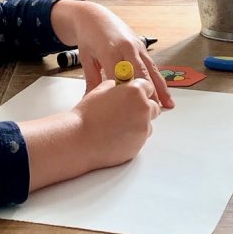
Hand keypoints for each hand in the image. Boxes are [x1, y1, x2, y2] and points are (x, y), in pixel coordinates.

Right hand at [21, 76, 160, 190]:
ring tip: (118, 126)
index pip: (148, 87)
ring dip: (138, 124)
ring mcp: (143, 129)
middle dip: (143, 108)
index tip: (134, 94)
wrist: (79, 140)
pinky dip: (132, 137)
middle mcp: (143, 109)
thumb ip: (114, 87)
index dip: (140, 91)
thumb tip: (118, 88)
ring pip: (148, 125)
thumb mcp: (99, 91)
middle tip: (126, 111)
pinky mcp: (138, 146)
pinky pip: (140, 139)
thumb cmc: (86, 115)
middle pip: (153, 107)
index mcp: (135, 92)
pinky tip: (115, 137)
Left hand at [51, 0, 173, 108]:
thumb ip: (92, 81)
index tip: (131, 110)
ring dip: (160, 88)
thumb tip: (90, 102)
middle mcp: (127, 47)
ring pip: (151, 70)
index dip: (126, 93)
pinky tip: (165, 93)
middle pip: (140, 73)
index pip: (120, 75)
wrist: (94, 16)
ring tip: (168, 106)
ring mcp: (137, 46)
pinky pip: (152, 65)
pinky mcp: (142, 46)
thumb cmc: (88, 37)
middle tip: (153, 112)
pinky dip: (159, 80)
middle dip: (148, 93)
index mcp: (110, 50)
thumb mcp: (86, 59)